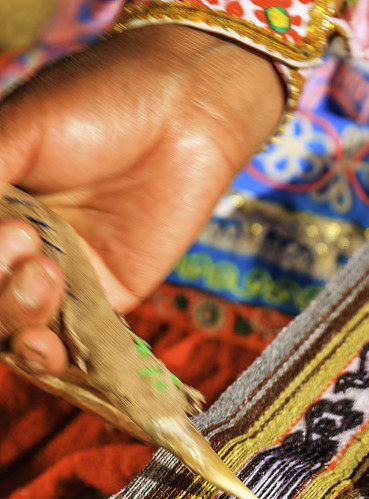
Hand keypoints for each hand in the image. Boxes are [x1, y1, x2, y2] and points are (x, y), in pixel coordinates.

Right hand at [0, 24, 283, 373]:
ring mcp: (63, 278)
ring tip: (45, 279)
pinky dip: (63, 358)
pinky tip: (53, 350)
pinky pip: (80, 343)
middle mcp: (18, 249)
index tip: (4, 236)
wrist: (183, 114)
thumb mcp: (18, 135)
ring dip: (18, 321)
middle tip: (26, 242)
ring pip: (22, 328)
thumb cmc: (97, 104)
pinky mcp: (111, 298)